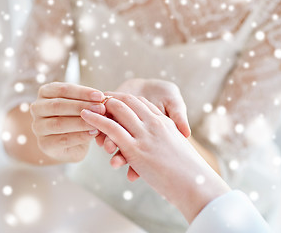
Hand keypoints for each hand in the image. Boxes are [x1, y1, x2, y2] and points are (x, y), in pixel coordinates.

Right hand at [30, 82, 104, 161]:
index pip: (63, 89)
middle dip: (82, 106)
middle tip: (101, 109)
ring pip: (59, 123)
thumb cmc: (78, 118)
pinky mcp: (44, 144)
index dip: (82, 92)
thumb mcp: (82, 105)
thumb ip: (88, 101)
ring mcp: (38, 127)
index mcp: (45, 93)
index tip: (100, 96)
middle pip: (58, 105)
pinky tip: (93, 133)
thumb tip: (101, 98)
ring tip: (98, 123)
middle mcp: (37, 108)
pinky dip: (80, 136)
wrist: (74, 144)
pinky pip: (63, 140)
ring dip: (81, 122)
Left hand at [80, 94, 229, 222]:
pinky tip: (85, 116)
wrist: (195, 182)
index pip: (144, 105)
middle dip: (114, 100)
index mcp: (165, 123)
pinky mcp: (134, 148)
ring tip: (88, 106)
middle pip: (130, 104)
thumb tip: (180, 137)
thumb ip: (175, 138)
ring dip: (102, 106)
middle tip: (99, 99)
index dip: (129, 101)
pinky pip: (111, 128)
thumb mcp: (181, 149)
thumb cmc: (191, 170)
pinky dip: (96, 120)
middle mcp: (154, 124)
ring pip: (119, 112)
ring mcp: (144, 135)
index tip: (118, 100)